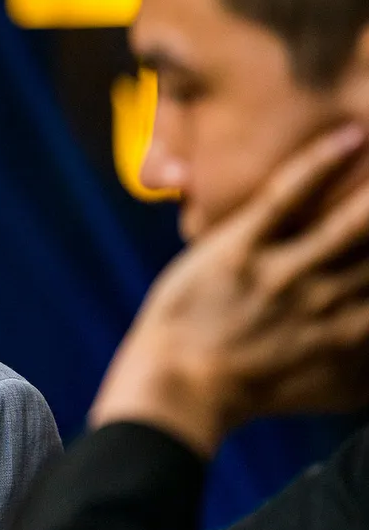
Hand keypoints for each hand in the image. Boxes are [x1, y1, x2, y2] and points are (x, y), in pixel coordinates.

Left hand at [93, 123, 368, 455]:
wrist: (178, 392)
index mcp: (356, 330)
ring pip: (354, 219)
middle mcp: (332, 297)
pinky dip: (319, 163)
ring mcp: (285, 270)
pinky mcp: (239, 248)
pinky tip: (351, 135)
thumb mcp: (331, 391)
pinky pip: (285, 197)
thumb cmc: (249, 394)